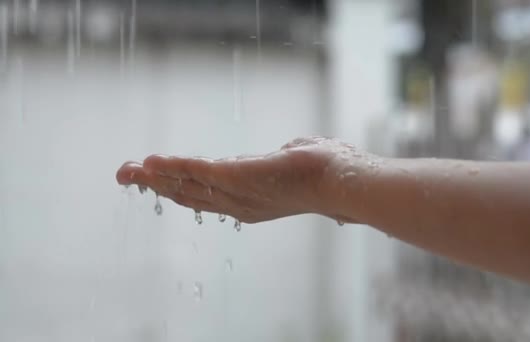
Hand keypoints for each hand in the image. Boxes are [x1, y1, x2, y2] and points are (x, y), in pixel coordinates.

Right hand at [115, 137, 364, 222]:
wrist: (343, 180)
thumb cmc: (328, 172)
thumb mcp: (296, 163)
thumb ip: (283, 158)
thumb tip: (289, 150)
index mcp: (249, 203)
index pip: (205, 198)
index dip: (177, 188)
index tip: (154, 179)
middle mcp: (238, 204)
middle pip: (187, 196)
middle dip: (155, 186)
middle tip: (126, 175)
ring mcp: (238, 193)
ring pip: (187, 186)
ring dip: (155, 177)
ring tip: (128, 170)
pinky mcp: (240, 177)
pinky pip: (199, 172)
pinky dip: (174, 167)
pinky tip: (152, 161)